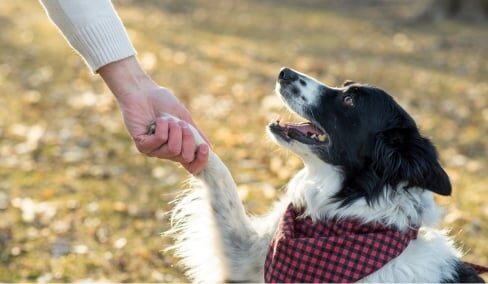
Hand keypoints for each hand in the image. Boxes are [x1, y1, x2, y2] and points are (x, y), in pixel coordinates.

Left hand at [98, 56, 208, 173]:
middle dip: (187, 137)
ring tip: (166, 119)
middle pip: (185, 157)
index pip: (192, 167)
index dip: (201, 161)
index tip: (203, 147)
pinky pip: (160, 141)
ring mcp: (153, 151)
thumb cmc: (162, 103)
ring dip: (173, 129)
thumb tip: (210, 150)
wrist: (143, 91)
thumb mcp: (185, 119)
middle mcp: (166, 153)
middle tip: (180, 123)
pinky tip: (156, 120)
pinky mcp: (142, 145)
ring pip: (173, 149)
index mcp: (178, 148)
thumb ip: (196, 134)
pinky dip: (162, 126)